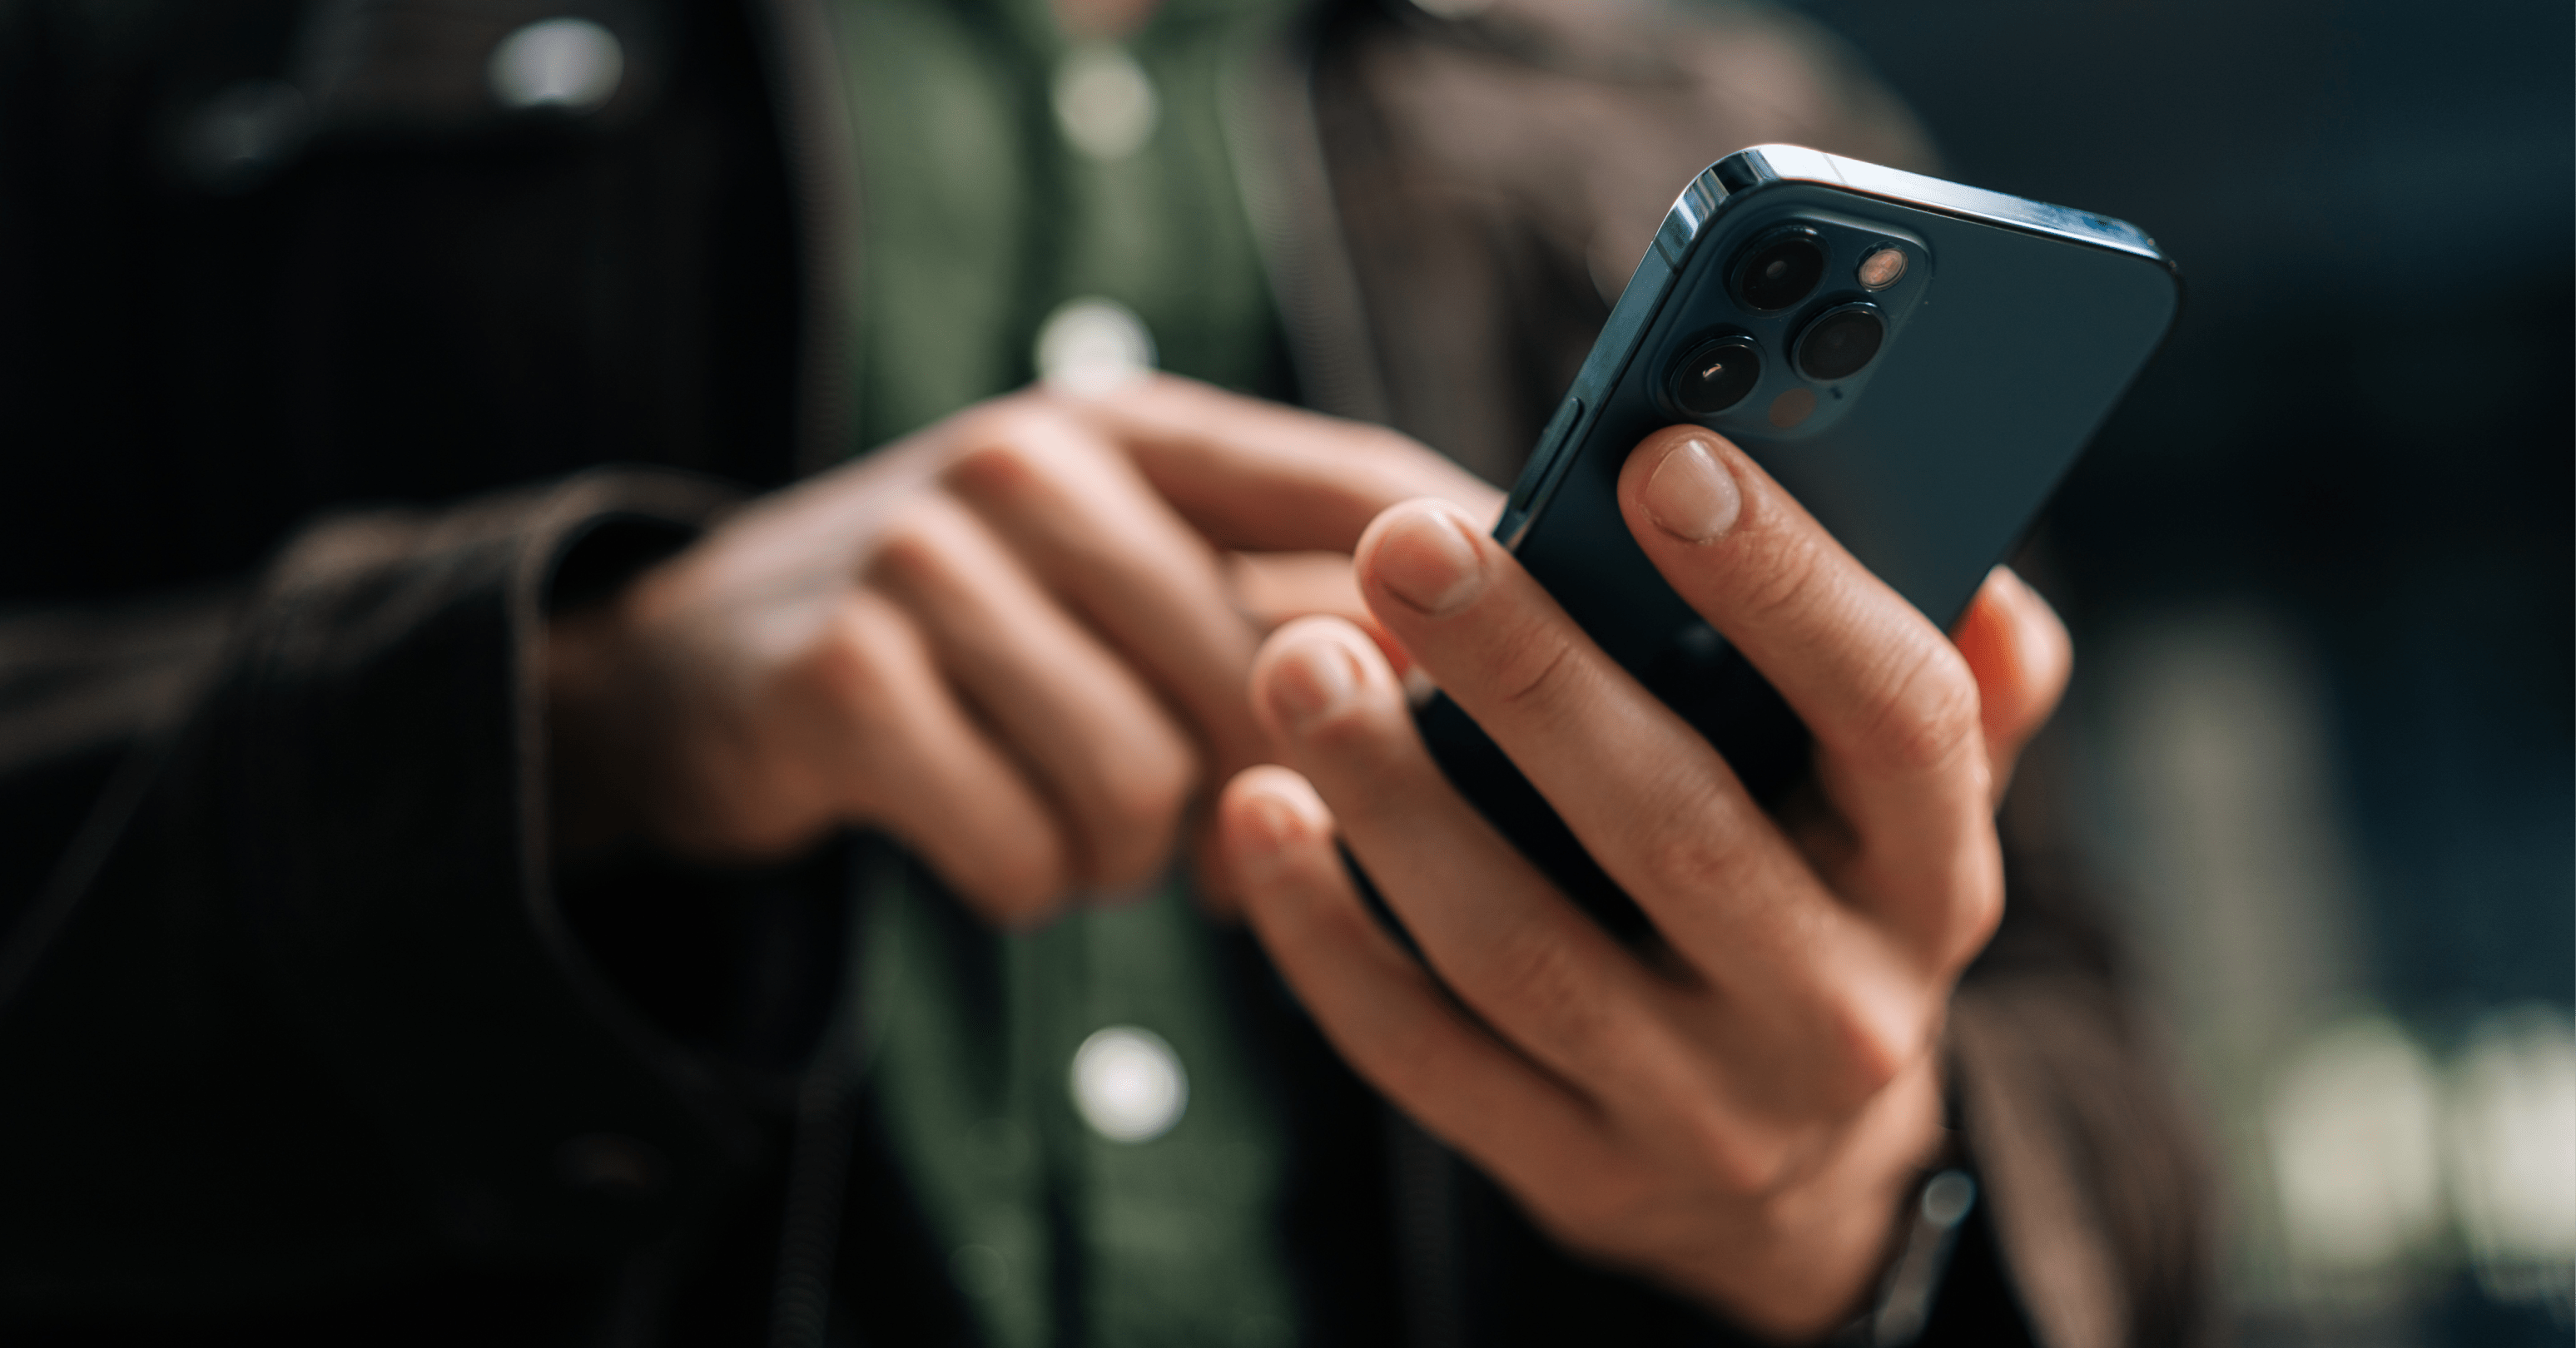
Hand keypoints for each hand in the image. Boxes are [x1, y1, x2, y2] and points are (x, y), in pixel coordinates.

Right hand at [545, 377, 1494, 926]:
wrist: (692, 669)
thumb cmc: (966, 637)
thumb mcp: (1113, 572)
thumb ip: (1273, 605)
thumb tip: (1487, 704)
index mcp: (1136, 427)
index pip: (1362, 485)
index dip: (1468, 595)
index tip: (1537, 697)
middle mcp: (1036, 459)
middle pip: (1266, 675)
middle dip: (1263, 797)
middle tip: (1222, 847)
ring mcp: (927, 556)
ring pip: (1148, 781)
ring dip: (1129, 855)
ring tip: (1083, 832)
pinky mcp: (843, 677)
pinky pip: (1026, 847)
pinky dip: (1028, 884)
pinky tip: (995, 843)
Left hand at [1212, 425, 2069, 1335]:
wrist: (1787, 1178)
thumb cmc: (1822, 906)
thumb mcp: (1910, 808)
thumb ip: (1956, 686)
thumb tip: (1978, 569)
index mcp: (1934, 877)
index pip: (1893, 717)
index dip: (1786, 584)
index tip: (1659, 458)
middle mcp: (1837, 1009)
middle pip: (1676, 826)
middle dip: (1529, 673)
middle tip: (1406, 543)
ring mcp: (1699, 1111)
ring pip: (1522, 947)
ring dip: (1394, 796)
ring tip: (1299, 661)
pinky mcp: (1571, 1172)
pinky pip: (1422, 1051)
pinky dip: (1328, 931)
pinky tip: (1260, 810)